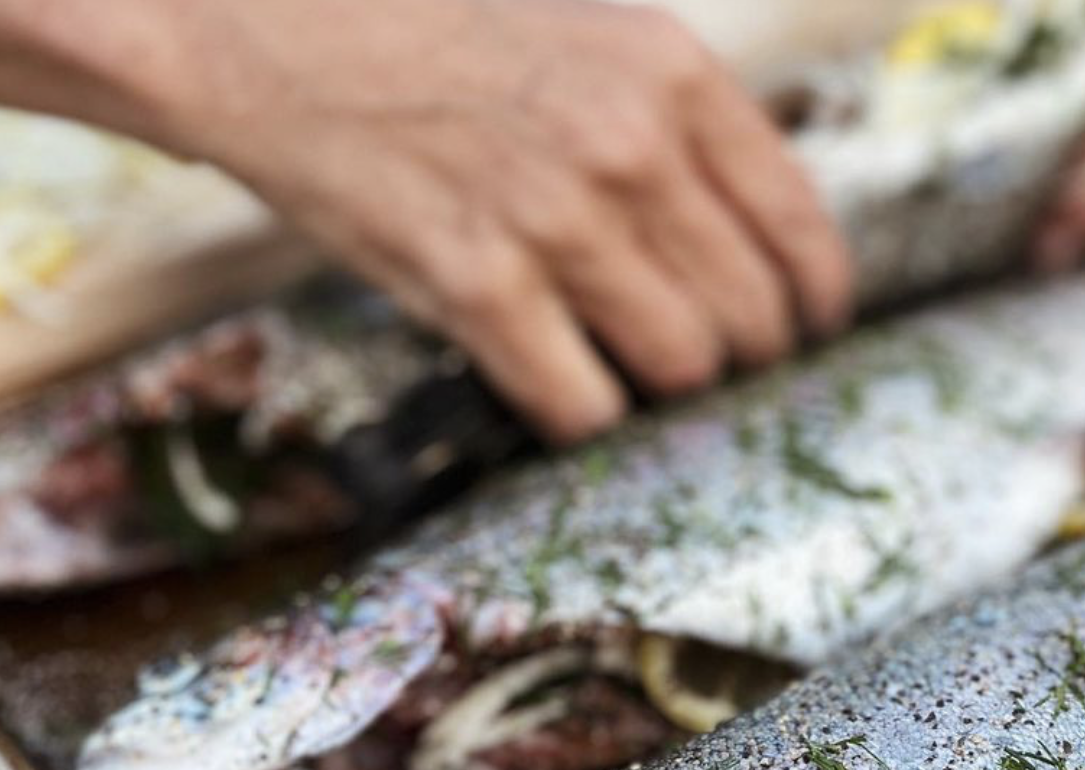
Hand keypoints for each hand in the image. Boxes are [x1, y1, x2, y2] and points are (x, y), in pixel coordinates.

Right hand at [110, 0, 855, 440]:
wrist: (269, 24)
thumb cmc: (430, 28)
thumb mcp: (589, 33)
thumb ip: (676, 120)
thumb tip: (742, 227)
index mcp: (673, 76)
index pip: (797, 226)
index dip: (815, 301)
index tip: (808, 330)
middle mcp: (630, 149)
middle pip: (746, 317)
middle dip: (739, 358)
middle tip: (709, 365)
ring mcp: (555, 221)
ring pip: (678, 369)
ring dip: (662, 390)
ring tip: (628, 372)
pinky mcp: (475, 286)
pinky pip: (582, 405)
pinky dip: (584, 416)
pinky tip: (563, 391)